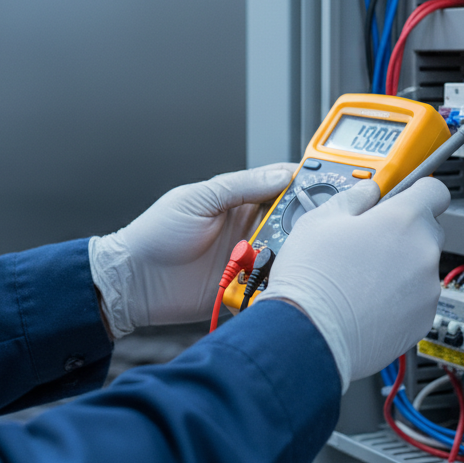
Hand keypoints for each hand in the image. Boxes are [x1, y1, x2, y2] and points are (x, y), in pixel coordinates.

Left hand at [89, 164, 297, 337]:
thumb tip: (282, 174)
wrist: (133, 281)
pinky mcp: (245, 288)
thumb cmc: (156, 234)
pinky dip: (279, 283)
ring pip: (288, 254)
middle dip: (307, 223)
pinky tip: (283, 279)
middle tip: (315, 224)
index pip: (283, 186)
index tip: (329, 182)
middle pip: (293, 222)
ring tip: (296, 253)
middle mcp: (249, 228)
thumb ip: (240, 186)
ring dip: (293, 254)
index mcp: (239, 200)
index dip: (307, 183)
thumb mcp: (197, 199)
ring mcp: (248, 259)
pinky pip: (272, 285)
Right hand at [257, 178, 449, 392]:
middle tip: (367, 242)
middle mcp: (424, 253)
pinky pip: (416, 300)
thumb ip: (352, 199)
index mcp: (403, 220)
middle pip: (427, 230)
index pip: (434, 190)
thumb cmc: (312, 278)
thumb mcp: (319, 220)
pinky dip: (398, 299)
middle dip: (402, 232)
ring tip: (360, 279)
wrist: (310, 334)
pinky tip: (366, 302)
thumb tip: (366, 192)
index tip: (405, 196)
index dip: (417, 190)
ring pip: (420, 267)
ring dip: (399, 267)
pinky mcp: (422, 321)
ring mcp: (427, 290)